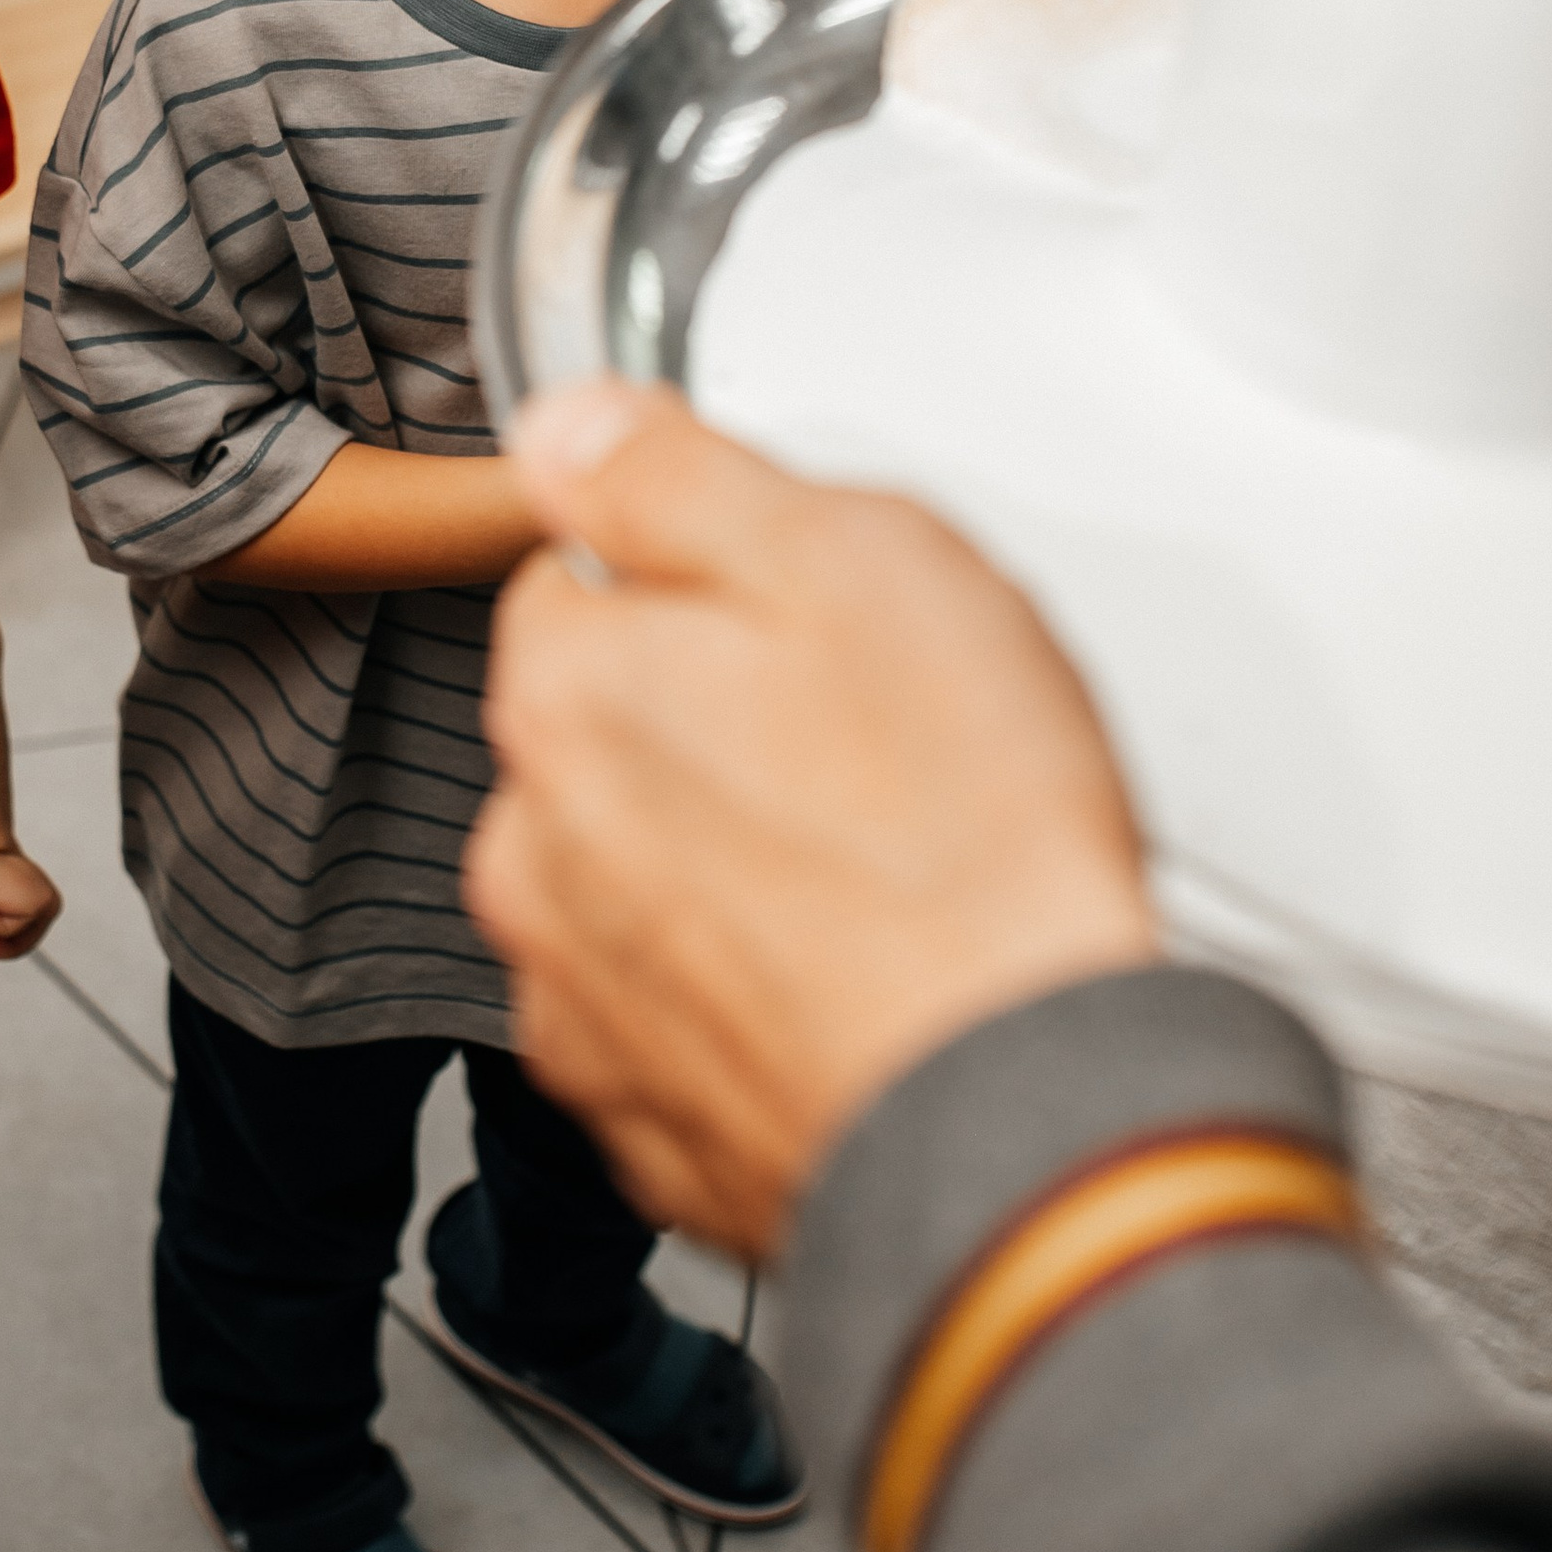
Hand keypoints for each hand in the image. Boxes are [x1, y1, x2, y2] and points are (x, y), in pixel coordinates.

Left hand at [466, 381, 1158, 1258]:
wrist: (1017, 1113)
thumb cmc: (959, 850)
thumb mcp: (850, 558)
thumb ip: (676, 475)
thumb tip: (569, 429)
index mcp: (566, 693)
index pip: (583, 582)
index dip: (713, 588)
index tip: (809, 624)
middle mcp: (534, 852)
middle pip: (610, 736)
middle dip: (718, 730)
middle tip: (875, 754)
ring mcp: (584, 1000)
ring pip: (638, 880)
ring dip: (727, 871)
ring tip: (883, 881)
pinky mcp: (651, 1123)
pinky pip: (685, 1020)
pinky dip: (753, 1002)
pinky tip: (861, 984)